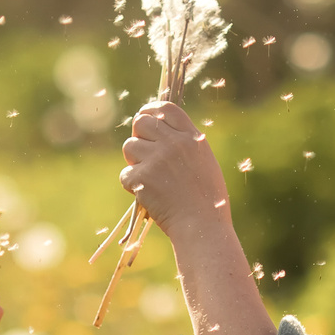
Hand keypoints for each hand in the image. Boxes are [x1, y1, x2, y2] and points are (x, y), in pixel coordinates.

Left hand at [118, 100, 230, 240]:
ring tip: (150, 179)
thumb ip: (185, 144)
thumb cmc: (208, 200)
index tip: (145, 118)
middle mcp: (174, 143)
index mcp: (192, 138)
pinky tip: (148, 195)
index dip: (151, 111)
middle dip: (138, 136)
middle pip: (141, 123)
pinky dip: (133, 186)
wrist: (202, 225)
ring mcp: (156, 159)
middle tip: (143, 154)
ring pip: (129, 147)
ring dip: (134, 162)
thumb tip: (160, 132)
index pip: (166, 108)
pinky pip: (126, 174)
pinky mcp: (142, 178)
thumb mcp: (204, 162)